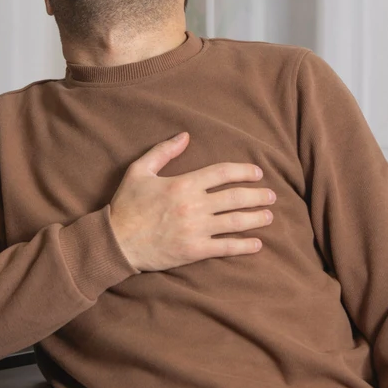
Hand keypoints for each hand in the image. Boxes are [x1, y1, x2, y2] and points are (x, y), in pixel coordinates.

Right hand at [109, 132, 275, 272]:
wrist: (116, 242)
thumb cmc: (126, 205)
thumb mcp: (139, 171)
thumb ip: (163, 151)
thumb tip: (185, 136)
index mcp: (183, 183)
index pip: (222, 173)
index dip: (244, 171)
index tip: (257, 173)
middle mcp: (194, 205)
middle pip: (235, 197)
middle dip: (258, 195)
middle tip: (271, 195)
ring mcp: (196, 229)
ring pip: (235, 222)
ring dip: (256, 218)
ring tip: (269, 216)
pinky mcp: (194, 251)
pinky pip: (225, 247)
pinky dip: (244, 246)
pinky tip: (257, 244)